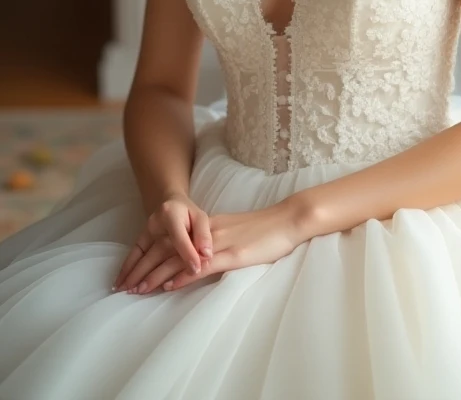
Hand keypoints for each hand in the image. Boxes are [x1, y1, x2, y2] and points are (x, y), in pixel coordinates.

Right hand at [113, 191, 213, 290]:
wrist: (172, 204)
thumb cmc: (189, 214)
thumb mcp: (201, 219)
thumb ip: (204, 235)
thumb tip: (207, 255)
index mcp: (173, 215)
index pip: (181, 237)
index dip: (188, 254)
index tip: (194, 271)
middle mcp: (157, 222)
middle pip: (154, 250)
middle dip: (147, 272)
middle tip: (142, 291)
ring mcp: (147, 231)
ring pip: (141, 254)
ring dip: (132, 273)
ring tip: (127, 291)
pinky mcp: (142, 238)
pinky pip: (134, 254)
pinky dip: (126, 268)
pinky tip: (120, 282)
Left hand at [115, 197, 311, 294]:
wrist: (287, 220)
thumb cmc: (266, 230)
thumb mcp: (236, 234)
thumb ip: (216, 244)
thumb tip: (201, 259)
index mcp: (207, 228)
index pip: (169, 241)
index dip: (148, 256)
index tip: (132, 272)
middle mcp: (206, 233)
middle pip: (167, 250)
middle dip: (143, 268)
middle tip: (124, 286)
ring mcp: (218, 243)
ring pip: (179, 259)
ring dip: (155, 275)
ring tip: (138, 290)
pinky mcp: (232, 254)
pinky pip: (202, 266)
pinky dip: (183, 276)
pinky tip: (169, 285)